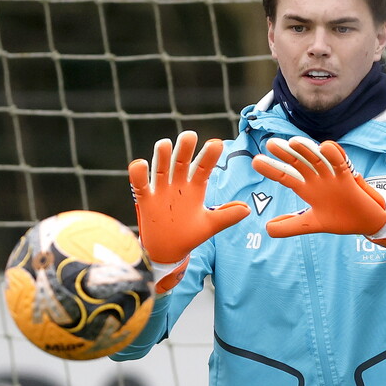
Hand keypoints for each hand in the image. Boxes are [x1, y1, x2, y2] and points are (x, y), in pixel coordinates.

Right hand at [129, 131, 249, 273]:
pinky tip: (141, 164)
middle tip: (190, 135)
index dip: (209, 156)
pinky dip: (138, 174)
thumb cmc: (190, 235)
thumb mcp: (210, 225)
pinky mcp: (145, 199)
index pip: (203, 168)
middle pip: (181, 162)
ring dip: (162, 156)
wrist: (169, 250)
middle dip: (184, 149)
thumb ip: (227, 216)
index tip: (217, 143)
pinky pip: (140, 184)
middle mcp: (178, 184)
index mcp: (195, 187)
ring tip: (165, 144)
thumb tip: (247, 209)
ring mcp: (161, 190)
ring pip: (161, 168)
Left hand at [253, 137, 385, 239]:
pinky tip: (325, 147)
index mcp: (308, 189)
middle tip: (271, 144)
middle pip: (299, 163)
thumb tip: (267, 229)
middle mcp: (318, 180)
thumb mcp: (312, 224)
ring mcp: (333, 177)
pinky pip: (341, 163)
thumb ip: (291, 226)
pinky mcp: (349, 179)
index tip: (256, 162)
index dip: (272, 169)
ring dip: (307, 150)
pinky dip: (335, 155)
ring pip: (318, 160)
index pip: (286, 176)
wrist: (366, 222)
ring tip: (294, 143)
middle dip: (286, 154)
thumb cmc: (340, 219)